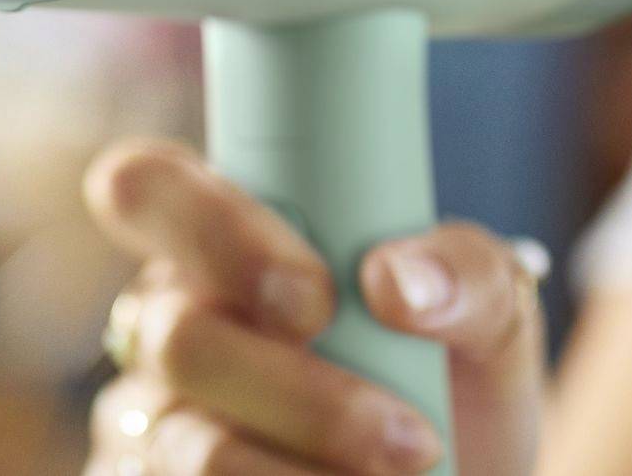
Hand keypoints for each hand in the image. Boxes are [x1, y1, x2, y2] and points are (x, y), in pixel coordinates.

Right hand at [81, 139, 545, 475]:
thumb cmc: (451, 383)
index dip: (210, 228)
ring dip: (316, 470)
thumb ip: (464, 271)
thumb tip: (397, 282)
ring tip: (411, 474)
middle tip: (401, 430)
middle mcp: (167, 323)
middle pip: (169, 334)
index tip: (318, 295)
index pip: (143, 185)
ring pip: (191, 450)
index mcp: (222, 241)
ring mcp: (154, 424)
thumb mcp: (488, 315)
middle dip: (295, 392)